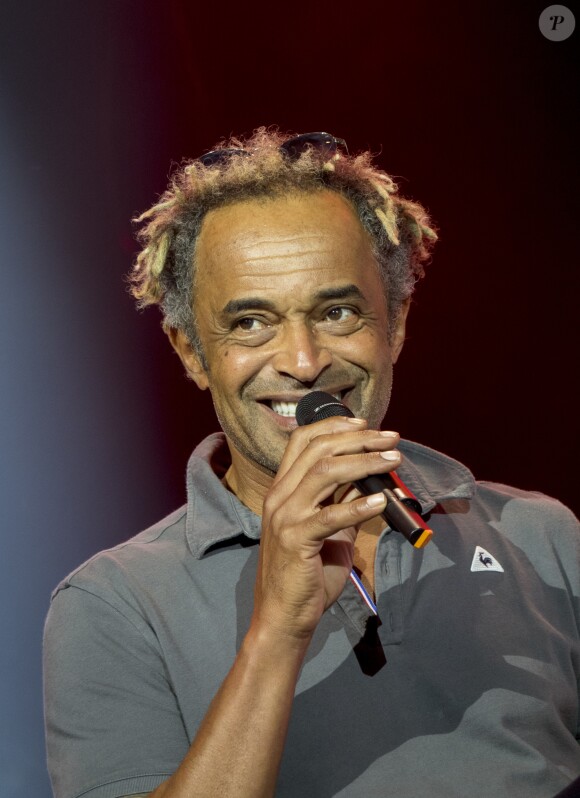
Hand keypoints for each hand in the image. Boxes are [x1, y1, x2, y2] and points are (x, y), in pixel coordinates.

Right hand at [251, 417, 399, 644]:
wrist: (283, 616)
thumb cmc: (308, 574)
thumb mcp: (330, 532)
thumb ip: (345, 504)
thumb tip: (378, 483)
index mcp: (283, 490)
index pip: (303, 441)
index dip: (334, 425)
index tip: (365, 424)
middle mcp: (279, 497)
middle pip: (319, 450)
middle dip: (359, 439)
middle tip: (391, 438)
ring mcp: (284, 517)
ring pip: (325, 473)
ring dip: (365, 462)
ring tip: (393, 461)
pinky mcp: (295, 541)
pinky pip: (330, 516)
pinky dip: (359, 505)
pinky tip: (382, 501)